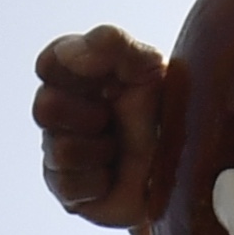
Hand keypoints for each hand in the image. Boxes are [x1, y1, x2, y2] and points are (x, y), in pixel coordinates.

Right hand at [36, 25, 171, 232]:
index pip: (50, 62)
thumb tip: (70, 53)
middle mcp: (66, 111)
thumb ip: (112, 44)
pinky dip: (98, 182)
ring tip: (119, 152)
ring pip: (59, 150)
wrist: (188, 173)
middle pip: (44, 107)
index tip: (104, 78)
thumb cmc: (169, 117)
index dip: (70, 70)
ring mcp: (63, 150)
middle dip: (86, 116)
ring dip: (99, 152)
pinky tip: (113, 178)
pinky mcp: (67, 190)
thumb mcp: (151, 68)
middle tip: (112, 119)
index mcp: (82, 76)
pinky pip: (67, 184)